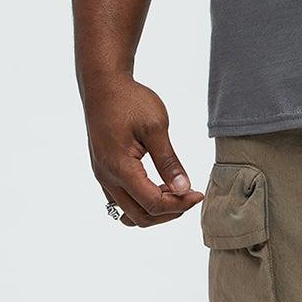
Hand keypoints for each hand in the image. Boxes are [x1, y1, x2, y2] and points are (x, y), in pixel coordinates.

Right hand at [83, 76, 203, 226]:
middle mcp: (107, 177)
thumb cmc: (130, 100)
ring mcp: (102, 175)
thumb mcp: (156, 127)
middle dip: (169, 213)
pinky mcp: (103, 170)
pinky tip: (158, 185)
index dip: (179, 205)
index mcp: (120, 167)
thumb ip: (169, 161)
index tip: (198, 194)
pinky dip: (141, 201)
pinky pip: (121, 199)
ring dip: (154, 210)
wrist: (103, 84)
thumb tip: (183, 189)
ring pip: (128, 212)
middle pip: (140, 217)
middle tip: (189, 196)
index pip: (153, 204)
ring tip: (175, 193)